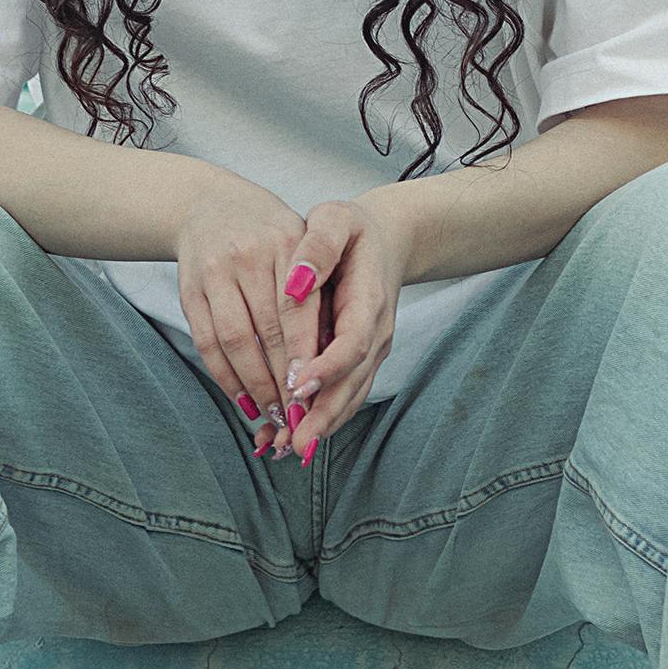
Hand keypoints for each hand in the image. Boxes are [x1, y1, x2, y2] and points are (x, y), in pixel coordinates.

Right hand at [172, 176, 313, 442]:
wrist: (207, 204)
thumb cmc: (269, 232)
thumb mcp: (301, 242)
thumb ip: (317, 290)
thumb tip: (331, 356)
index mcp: (285, 242)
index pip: (297, 309)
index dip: (304, 354)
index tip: (314, 391)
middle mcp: (247, 256)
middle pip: (267, 331)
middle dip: (284, 380)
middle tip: (299, 416)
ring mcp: (214, 273)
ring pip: (235, 342)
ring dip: (255, 385)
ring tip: (274, 413)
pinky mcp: (189, 290)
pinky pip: (207, 342)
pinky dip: (226, 376)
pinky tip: (244, 398)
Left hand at [266, 195, 408, 461]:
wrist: (383, 241)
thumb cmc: (351, 230)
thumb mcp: (335, 220)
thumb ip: (319, 245)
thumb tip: (295, 281)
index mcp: (370, 298)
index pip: (353, 340)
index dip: (328, 367)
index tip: (298, 385)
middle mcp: (376, 333)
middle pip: (353, 381)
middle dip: (323, 413)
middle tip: (293, 440)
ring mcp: (371, 352)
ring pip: (348, 396)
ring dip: (320, 425)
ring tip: (284, 447)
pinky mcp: (358, 363)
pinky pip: (341, 396)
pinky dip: (318, 419)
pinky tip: (288, 437)